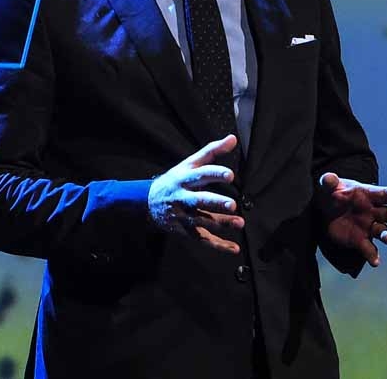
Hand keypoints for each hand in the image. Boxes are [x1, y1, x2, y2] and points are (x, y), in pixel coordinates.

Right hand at [148, 134, 244, 253]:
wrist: (147, 202)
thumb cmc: (175, 179)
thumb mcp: (190, 163)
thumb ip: (212, 151)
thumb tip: (234, 138)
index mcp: (184, 178)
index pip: (200, 175)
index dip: (215, 174)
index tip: (230, 175)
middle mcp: (182, 197)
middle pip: (199, 201)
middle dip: (215, 203)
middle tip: (232, 204)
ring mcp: (182, 216)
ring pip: (202, 221)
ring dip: (221, 224)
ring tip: (240, 223)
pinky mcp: (184, 230)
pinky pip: (202, 239)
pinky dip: (218, 246)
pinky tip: (234, 249)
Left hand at [316, 172, 386, 266]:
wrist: (325, 211)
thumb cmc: (332, 194)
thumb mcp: (329, 186)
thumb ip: (329, 182)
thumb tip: (328, 178)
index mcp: (369, 195)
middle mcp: (373, 211)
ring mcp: (369, 226)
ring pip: (383, 231)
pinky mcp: (360, 241)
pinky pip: (369, 249)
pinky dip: (373, 256)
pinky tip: (375, 262)